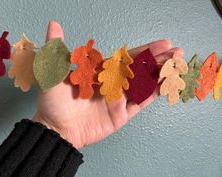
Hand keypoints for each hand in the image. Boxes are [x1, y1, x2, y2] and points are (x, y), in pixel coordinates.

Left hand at [33, 21, 183, 148]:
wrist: (56, 128)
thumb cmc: (55, 101)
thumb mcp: (54, 70)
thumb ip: (57, 47)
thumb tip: (54, 24)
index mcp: (101, 72)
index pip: (127, 58)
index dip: (145, 50)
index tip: (162, 43)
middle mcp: (113, 84)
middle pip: (139, 69)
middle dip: (158, 60)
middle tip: (177, 52)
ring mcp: (118, 99)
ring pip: (143, 85)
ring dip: (159, 75)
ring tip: (177, 66)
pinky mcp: (120, 114)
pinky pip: (140, 103)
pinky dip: (152, 95)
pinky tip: (165, 86)